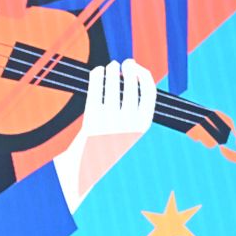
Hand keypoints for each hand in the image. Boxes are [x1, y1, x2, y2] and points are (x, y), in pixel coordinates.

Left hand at [54, 58, 156, 212]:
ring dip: (111, 72)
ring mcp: (109, 125)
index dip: (143, 75)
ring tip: (109, 66)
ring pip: (112, 88)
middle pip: (130, 87)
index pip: (149, 93)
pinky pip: (95, 94)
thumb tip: (132, 78)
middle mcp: (128, 126)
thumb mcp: (128, 133)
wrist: (86, 173)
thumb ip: (133, 111)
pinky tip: (96, 72)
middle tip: (122, 62)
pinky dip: (96, 79)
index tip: (137, 67)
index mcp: (142, 127)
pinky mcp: (91, 125)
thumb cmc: (109, 149)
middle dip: (128, 70)